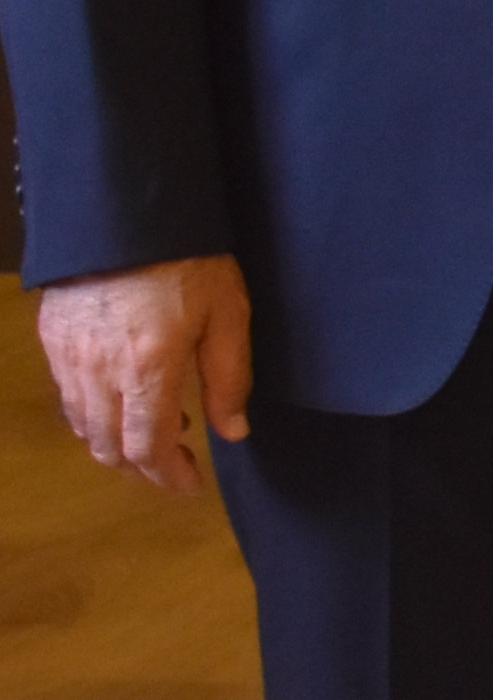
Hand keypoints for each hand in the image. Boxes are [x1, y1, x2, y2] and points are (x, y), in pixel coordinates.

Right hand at [35, 257, 252, 491]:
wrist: (128, 213)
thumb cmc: (189, 260)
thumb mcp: (228, 315)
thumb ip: (229, 378)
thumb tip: (234, 432)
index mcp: (146, 369)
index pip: (148, 447)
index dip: (169, 475)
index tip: (192, 486)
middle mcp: (98, 371)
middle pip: (108, 447)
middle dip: (142, 467)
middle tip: (177, 465)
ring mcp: (68, 357)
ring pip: (83, 427)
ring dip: (116, 443)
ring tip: (158, 432)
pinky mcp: (52, 340)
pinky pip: (67, 397)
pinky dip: (93, 416)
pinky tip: (123, 402)